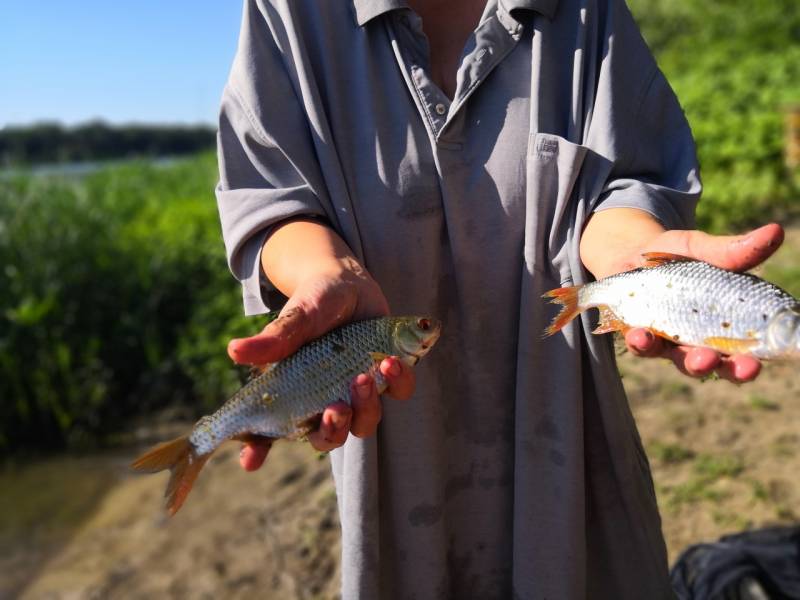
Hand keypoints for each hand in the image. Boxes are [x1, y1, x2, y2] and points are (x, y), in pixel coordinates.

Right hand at [227, 260, 415, 470]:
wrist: (348, 282)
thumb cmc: (313, 301)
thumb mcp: (297, 316)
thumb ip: (276, 338)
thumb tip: (235, 351)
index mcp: (294, 392)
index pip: (271, 431)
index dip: (258, 450)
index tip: (249, 460)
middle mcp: (325, 400)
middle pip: (328, 438)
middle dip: (332, 430)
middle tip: (335, 407)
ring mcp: (357, 393)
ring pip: (364, 423)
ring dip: (366, 408)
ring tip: (363, 378)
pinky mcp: (387, 379)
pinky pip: (399, 392)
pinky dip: (398, 382)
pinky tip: (391, 361)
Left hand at [622, 224, 783, 381]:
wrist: (630, 255)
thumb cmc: (676, 257)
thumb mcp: (703, 250)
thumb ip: (733, 251)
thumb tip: (775, 231)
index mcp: (724, 326)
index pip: (743, 354)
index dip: (747, 364)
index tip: (752, 365)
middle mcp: (699, 342)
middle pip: (713, 365)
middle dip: (716, 367)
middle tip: (716, 361)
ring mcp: (668, 343)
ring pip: (678, 360)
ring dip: (683, 361)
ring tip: (691, 357)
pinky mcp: (638, 337)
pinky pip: (641, 345)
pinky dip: (642, 341)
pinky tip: (641, 335)